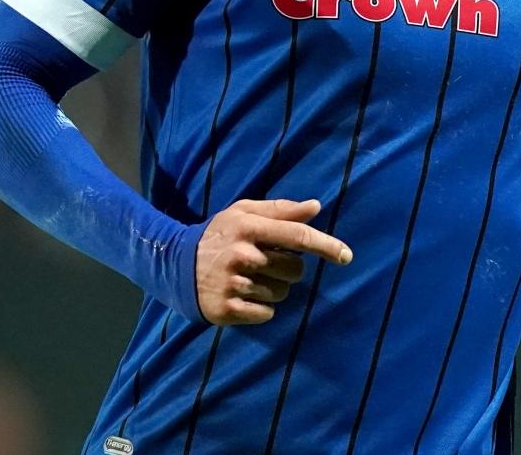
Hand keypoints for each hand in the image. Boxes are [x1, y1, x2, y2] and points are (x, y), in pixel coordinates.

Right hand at [195, 198, 351, 324]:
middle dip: (288, 268)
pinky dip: (262, 308)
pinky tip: (243, 296)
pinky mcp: (227, 309)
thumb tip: (316, 206)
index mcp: (248, 227)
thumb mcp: (244, 213)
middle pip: (295, 270)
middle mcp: (242, 255)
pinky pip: (268, 314)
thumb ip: (281, 210)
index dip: (326, 245)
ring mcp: (233, 284)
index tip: (346, 255)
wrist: (174, 264)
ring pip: (282, 294)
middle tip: (265, 263)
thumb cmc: (220, 235)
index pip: (297, 236)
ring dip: (273, 288)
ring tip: (250, 278)